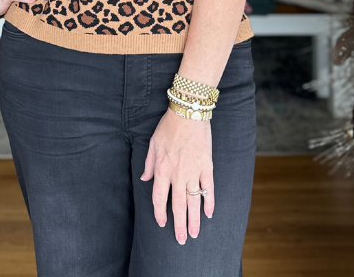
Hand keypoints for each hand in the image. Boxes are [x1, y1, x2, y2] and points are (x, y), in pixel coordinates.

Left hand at [140, 108, 213, 243]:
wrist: (189, 113)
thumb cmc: (168, 126)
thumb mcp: (152, 143)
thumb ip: (149, 164)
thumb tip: (144, 180)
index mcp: (162, 170)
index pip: (160, 199)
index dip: (160, 213)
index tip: (162, 223)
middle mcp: (178, 175)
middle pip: (178, 206)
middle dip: (179, 225)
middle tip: (181, 240)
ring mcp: (194, 172)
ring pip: (194, 202)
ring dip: (194, 220)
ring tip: (194, 234)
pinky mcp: (207, 167)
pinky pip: (208, 189)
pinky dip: (209, 202)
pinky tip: (209, 213)